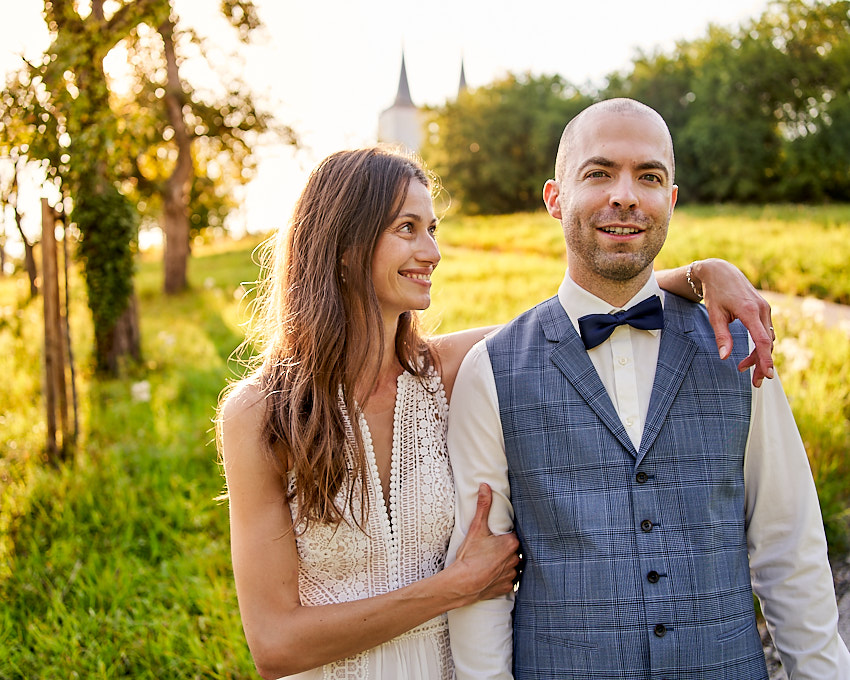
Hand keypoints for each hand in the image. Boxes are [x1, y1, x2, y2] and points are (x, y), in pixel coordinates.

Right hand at [450, 483, 519, 605]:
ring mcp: (512, 575)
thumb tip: (485, 487)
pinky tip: (492, 575)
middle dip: (504, 550)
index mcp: (512, 543)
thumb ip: (483, 506)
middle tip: (490, 550)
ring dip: (505, 564)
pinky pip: (508, 580)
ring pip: (512, 565)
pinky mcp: (507, 587)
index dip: (503, 536)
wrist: (462, 583)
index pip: (512, 536)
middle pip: (513, 550)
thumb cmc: (470, 556)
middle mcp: (516, 559)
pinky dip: (502, 577)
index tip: (494, 538)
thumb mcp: (476, 528)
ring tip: (490, 562)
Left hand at [693, 258, 774, 386]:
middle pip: (767, 343)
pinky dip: (760, 345)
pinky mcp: (764, 310)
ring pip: (768, 339)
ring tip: (744, 369)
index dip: (765, 359)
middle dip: (762, 364)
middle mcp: (762, 310)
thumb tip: (725, 357)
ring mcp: (765, 309)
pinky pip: (766, 332)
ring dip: (759, 356)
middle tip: (756, 382)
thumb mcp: (714, 315)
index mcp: (749, 311)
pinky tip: (749, 356)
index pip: (762, 340)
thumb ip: (721, 336)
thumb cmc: (716, 293)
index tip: (768, 375)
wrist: (721, 272)